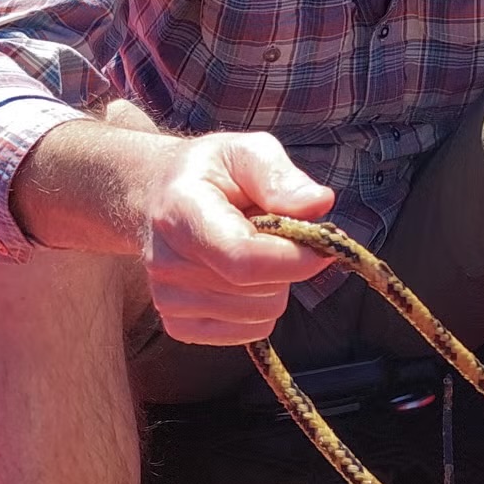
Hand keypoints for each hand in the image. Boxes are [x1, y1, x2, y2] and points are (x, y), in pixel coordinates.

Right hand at [141, 133, 335, 344]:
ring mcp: (168, 300)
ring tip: (252, 248)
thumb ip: (280, 176)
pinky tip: (240, 274)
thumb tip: (319, 203)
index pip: (243, 258)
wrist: (157, 199)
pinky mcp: (178, 326)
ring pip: (262, 314)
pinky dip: (260, 305)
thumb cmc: (213, 173)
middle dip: (287, 262)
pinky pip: (249, 331)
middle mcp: (167, 263)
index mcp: (181, 212)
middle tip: (274, 231)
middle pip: (260, 290)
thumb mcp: (247, 152)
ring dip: (275, 284)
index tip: (326, 244)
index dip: (295, 258)